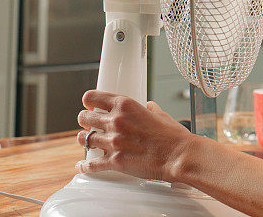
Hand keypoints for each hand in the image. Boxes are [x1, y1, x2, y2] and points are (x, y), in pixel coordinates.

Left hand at [75, 90, 193, 181]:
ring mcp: (113, 142)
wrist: (179, 156)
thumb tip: (149, 107)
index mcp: (126, 106)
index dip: (88, 101)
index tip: (89, 105)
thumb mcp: (161, 115)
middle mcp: (116, 121)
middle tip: (88, 124)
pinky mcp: (114, 161)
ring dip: (84, 140)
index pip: (93, 97)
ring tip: (87, 141)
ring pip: (84, 139)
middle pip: (84, 118)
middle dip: (84, 121)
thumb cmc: (174, 136)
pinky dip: (84, 165)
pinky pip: (91, 164)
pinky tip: (83, 165)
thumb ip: (151, 110)